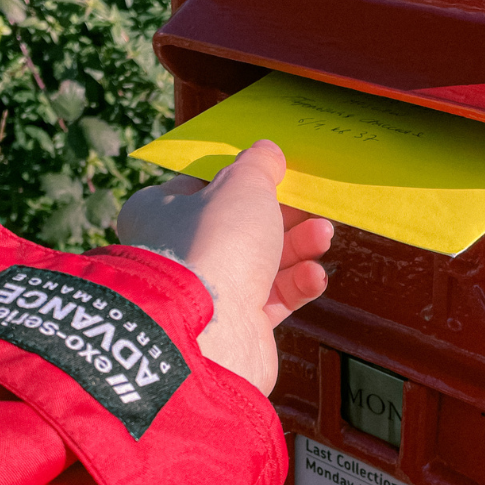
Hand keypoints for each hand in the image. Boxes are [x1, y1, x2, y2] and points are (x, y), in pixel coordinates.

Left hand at [116, 140, 333, 394]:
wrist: (212, 333)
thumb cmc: (215, 244)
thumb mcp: (242, 185)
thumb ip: (259, 166)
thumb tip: (268, 151)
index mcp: (162, 212)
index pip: (201, 186)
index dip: (238, 178)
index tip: (274, 173)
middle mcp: (180, 253)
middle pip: (239, 226)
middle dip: (281, 215)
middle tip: (311, 206)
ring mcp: (208, 293)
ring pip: (261, 262)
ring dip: (297, 246)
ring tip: (322, 235)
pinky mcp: (237, 326)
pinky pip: (273, 299)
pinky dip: (296, 284)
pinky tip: (314, 275)